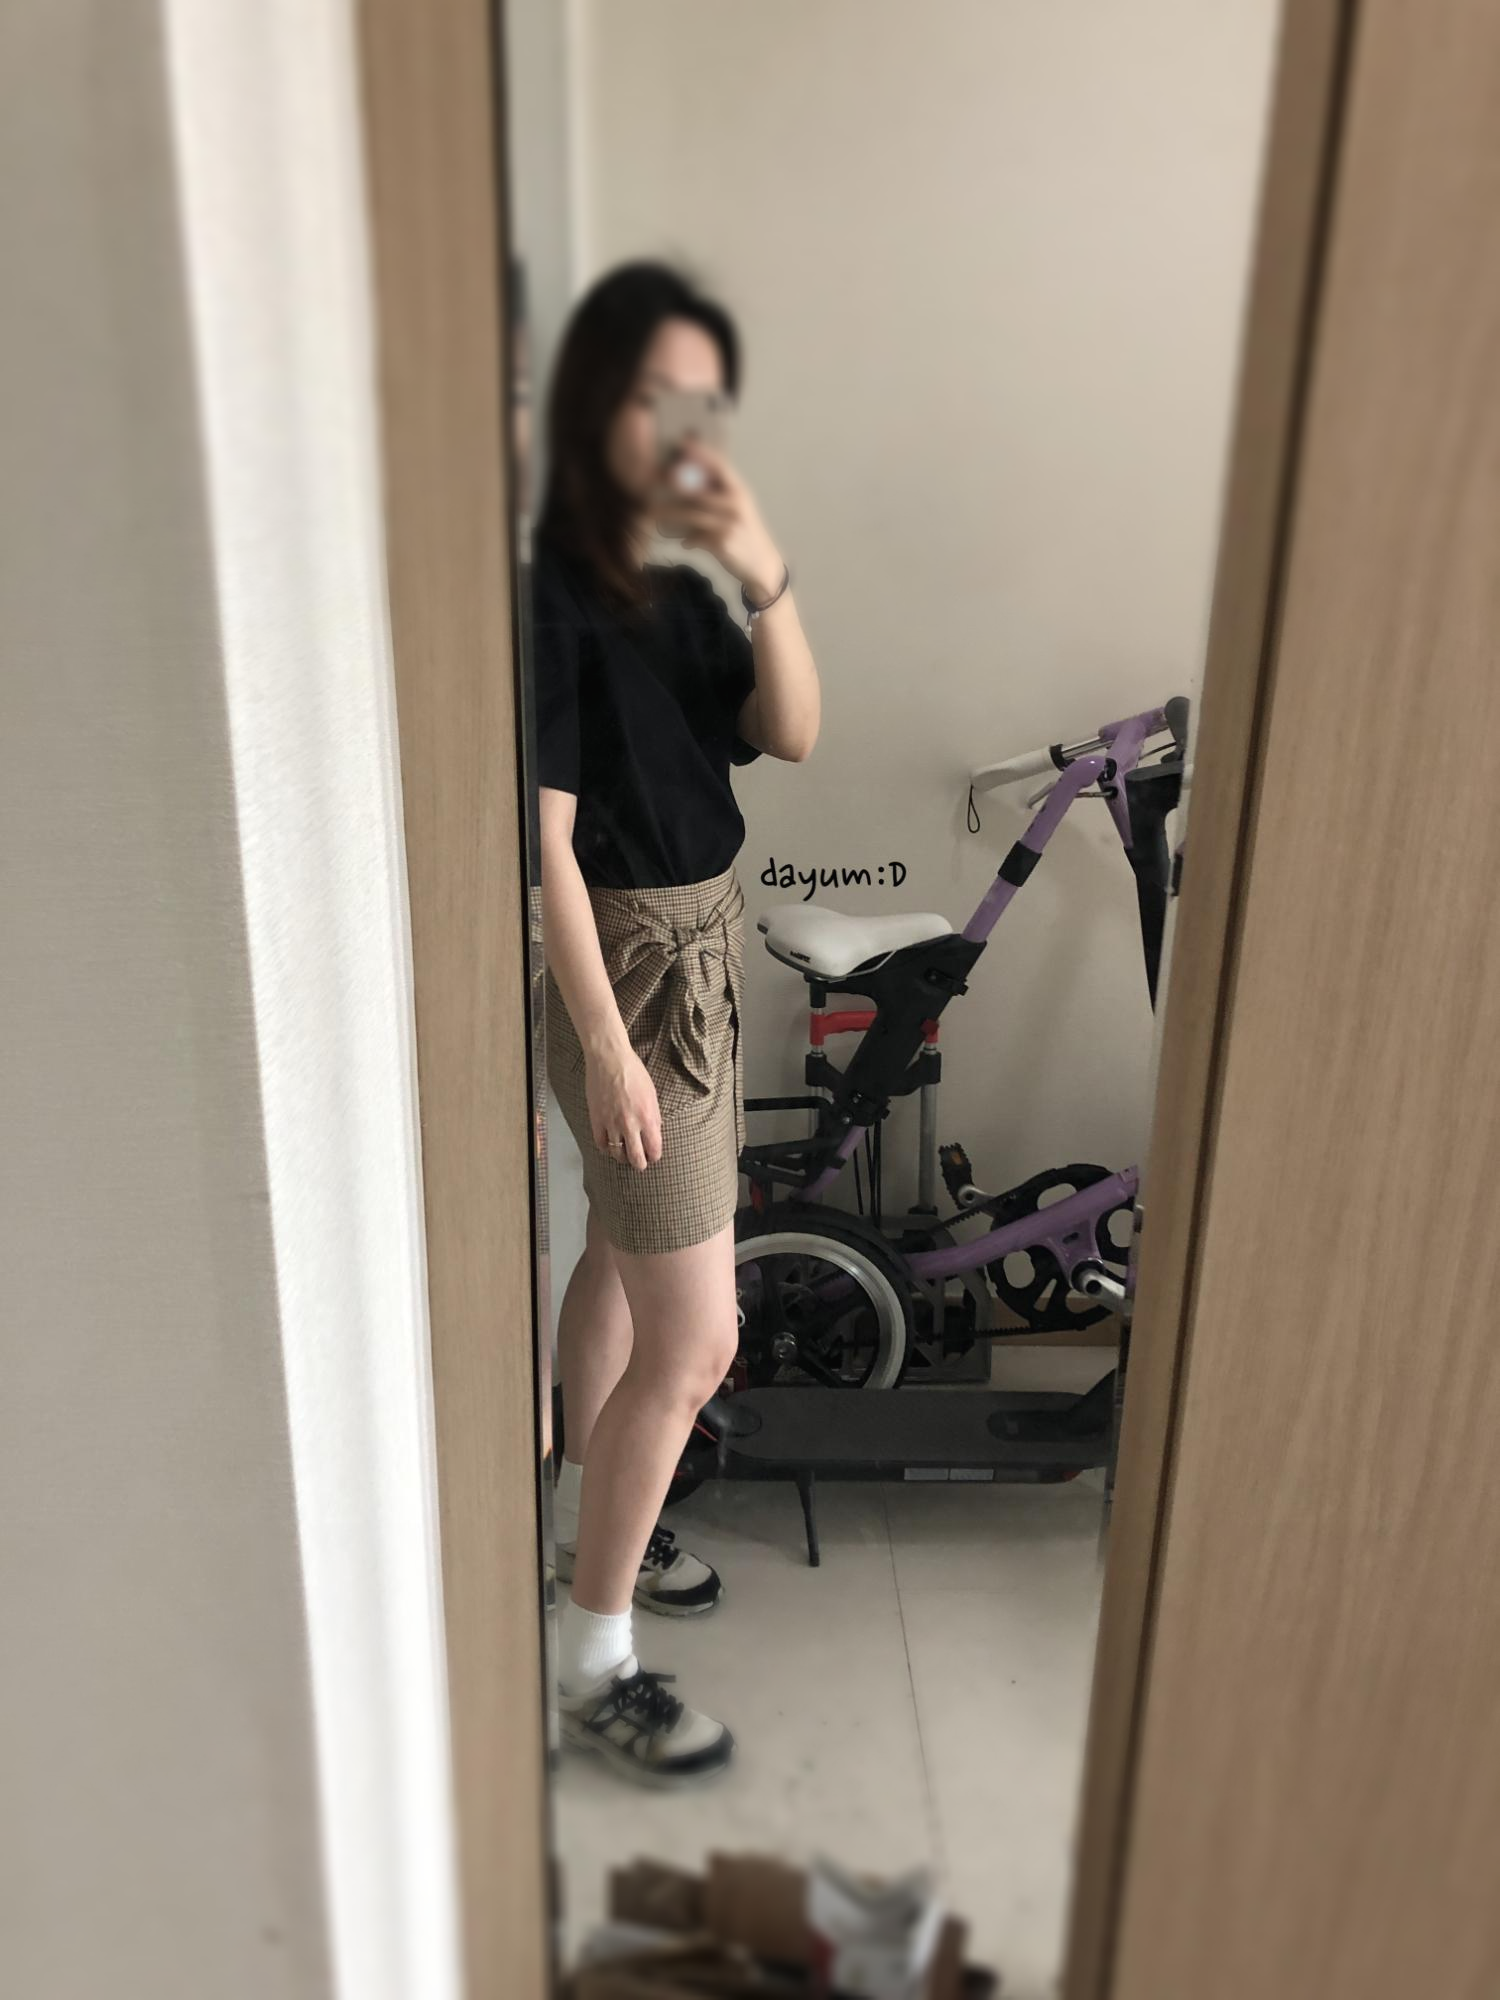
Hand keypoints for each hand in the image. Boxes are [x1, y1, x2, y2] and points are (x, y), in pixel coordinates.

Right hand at [586, 1041, 662, 1171]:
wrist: (609, 1060)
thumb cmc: (634, 1073)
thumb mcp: (652, 1094)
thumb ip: (654, 1116)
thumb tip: (654, 1132)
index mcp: (648, 1118)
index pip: (653, 1150)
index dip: (654, 1156)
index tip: (652, 1155)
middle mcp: (630, 1125)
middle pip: (636, 1158)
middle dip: (639, 1163)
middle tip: (639, 1162)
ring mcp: (611, 1124)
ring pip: (617, 1154)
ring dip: (622, 1157)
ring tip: (624, 1154)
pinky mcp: (596, 1120)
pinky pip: (600, 1144)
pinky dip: (605, 1148)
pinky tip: (609, 1146)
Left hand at [654, 442, 784, 600]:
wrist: (762, 564)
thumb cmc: (745, 533)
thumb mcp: (737, 509)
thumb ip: (719, 495)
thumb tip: (690, 484)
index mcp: (739, 492)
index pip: (720, 466)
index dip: (701, 453)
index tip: (681, 443)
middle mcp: (735, 505)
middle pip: (699, 490)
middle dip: (676, 484)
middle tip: (655, 479)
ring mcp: (729, 524)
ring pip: (692, 515)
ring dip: (670, 514)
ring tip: (652, 512)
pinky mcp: (722, 544)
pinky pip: (696, 537)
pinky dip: (687, 539)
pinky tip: (684, 542)